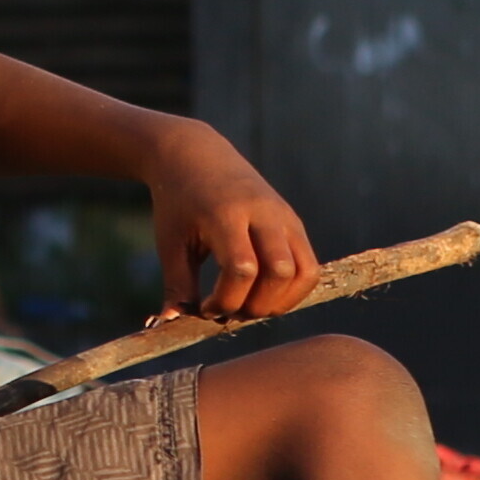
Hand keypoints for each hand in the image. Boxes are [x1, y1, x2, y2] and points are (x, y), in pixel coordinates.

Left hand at [137, 122, 315, 321]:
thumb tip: (175, 325)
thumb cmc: (179, 202)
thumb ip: (177, 285)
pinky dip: (292, 290)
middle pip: (280, 272)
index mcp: (227, 214)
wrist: (197, 155)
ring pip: (304, 272)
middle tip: (231, 310)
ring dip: (280, 302)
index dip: (227, 300)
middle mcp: (263, 213)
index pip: (243, 269)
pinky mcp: (294, 224)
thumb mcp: (170, 242)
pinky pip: (308, 266)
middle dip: (257, 305)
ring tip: (249, 305)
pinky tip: (263, 295)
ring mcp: (284, 217)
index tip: (206, 307)